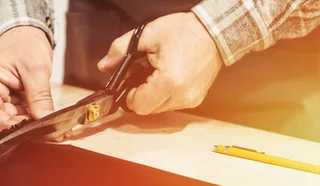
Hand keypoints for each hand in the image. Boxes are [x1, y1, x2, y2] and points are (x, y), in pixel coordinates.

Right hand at [0, 26, 54, 131]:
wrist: (27, 30)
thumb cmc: (25, 42)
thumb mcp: (35, 69)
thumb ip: (40, 97)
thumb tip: (46, 120)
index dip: (7, 125)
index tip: (28, 129)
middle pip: (0, 119)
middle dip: (21, 125)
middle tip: (43, 130)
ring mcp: (0, 94)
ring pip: (11, 118)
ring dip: (28, 122)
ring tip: (47, 124)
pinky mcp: (11, 96)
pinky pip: (20, 111)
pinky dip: (32, 115)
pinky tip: (44, 116)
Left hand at [97, 12, 222, 114]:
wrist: (214, 32)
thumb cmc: (187, 31)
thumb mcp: (148, 35)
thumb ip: (120, 50)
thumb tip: (105, 65)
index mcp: (169, 81)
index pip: (138, 105)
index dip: (128, 95)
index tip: (127, 82)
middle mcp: (182, 95)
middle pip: (148, 109)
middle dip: (139, 94)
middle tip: (140, 74)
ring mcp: (191, 99)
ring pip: (159, 108)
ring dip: (152, 95)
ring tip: (155, 73)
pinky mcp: (196, 99)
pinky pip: (172, 103)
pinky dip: (165, 93)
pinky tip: (166, 76)